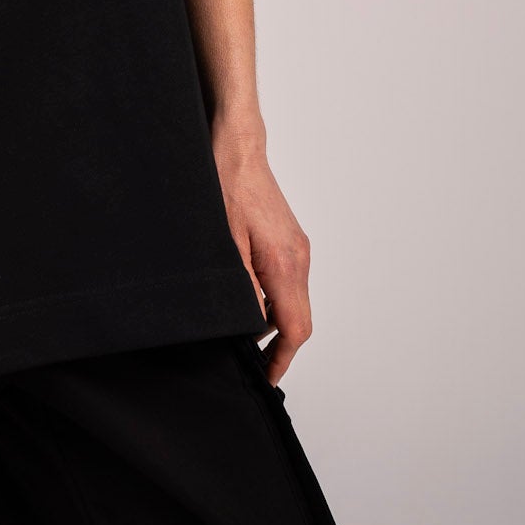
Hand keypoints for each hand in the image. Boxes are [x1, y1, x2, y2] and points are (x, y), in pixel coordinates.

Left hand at [211, 124, 311, 386]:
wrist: (237, 147)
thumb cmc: (226, 187)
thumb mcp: (224, 244)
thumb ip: (241, 289)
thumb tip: (250, 327)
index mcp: (285, 264)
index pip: (295, 328)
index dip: (282, 359)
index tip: (266, 377)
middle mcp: (299, 258)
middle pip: (298, 318)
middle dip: (277, 345)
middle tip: (248, 360)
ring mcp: (297, 248)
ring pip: (293, 300)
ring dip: (273, 320)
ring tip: (241, 331)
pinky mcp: (290, 239)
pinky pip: (288, 281)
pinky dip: (273, 298)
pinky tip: (246, 297)